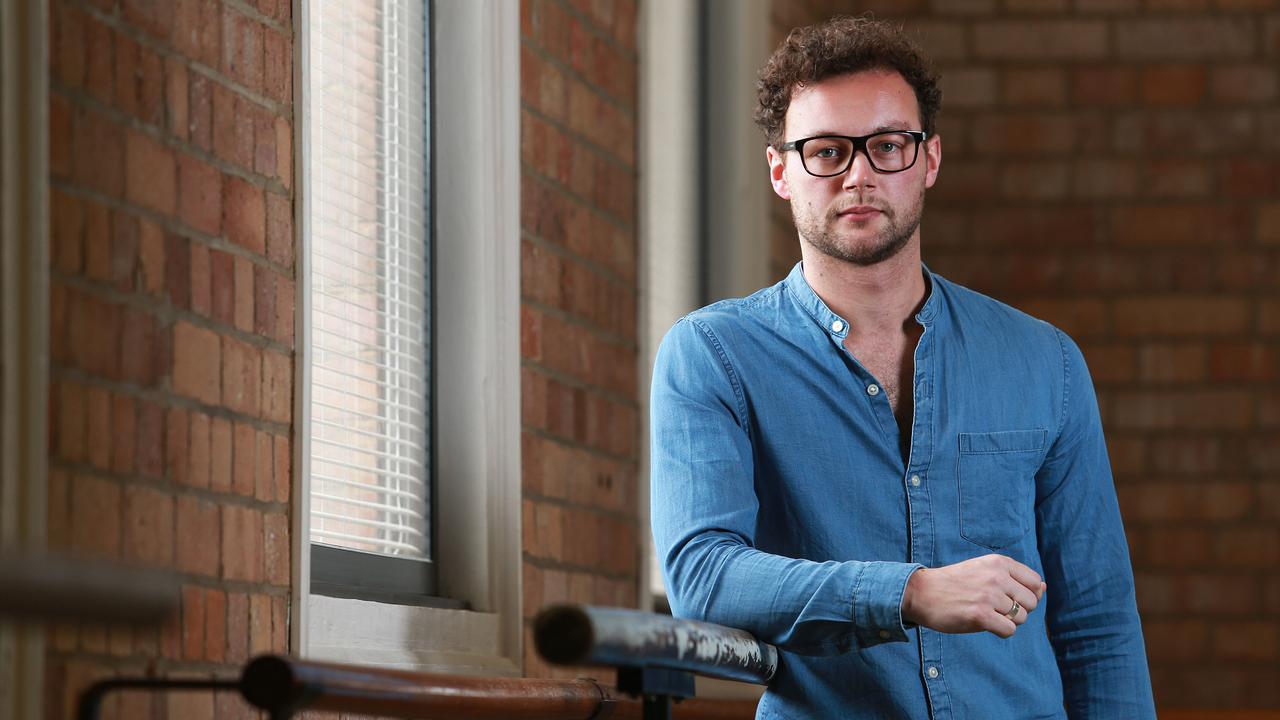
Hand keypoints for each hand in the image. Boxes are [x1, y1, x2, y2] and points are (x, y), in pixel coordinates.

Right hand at [900, 554, 1046, 638]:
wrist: (921, 592)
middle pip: (1031, 602)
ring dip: (1007, 621)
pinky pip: (1009, 630)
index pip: (1035, 582)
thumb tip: (1043, 588)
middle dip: (1017, 610)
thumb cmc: (955, 583)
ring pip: (1021, 618)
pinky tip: (985, 624)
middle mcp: (997, 577)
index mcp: (999, 562)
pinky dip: (1000, 631)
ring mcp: (989, 596)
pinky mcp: (981, 616)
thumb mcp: (984, 570)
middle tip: (995, 608)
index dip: (1026, 594)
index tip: (1007, 597)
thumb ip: (1013, 577)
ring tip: (987, 615)